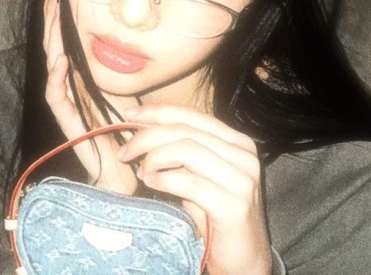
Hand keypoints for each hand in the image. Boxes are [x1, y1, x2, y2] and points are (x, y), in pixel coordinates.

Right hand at [43, 0, 137, 192]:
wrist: (123, 167)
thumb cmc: (125, 130)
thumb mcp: (125, 90)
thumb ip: (117, 70)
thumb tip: (125, 43)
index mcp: (83, 77)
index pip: (68, 40)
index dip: (63, 17)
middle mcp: (72, 85)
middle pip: (57, 46)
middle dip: (54, 19)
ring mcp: (68, 102)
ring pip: (52, 66)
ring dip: (52, 41)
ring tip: (53, 16)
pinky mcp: (68, 120)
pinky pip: (57, 97)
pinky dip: (58, 78)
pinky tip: (61, 60)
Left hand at [117, 105, 273, 274]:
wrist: (246, 260)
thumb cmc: (216, 216)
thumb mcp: (200, 175)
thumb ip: (182, 152)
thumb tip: (142, 129)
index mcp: (238, 142)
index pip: (193, 115)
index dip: (158, 112)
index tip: (130, 114)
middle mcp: (244, 154)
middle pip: (186, 130)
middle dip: (148, 136)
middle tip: (125, 151)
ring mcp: (242, 179)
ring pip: (186, 150)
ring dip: (155, 157)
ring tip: (141, 171)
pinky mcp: (235, 205)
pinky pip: (190, 182)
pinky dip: (164, 179)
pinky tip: (151, 182)